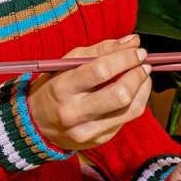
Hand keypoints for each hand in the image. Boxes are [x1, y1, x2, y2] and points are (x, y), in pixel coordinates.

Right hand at [26, 35, 151, 151]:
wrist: (36, 124)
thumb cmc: (56, 86)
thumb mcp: (68, 62)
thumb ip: (101, 49)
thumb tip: (134, 41)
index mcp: (62, 87)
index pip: (100, 71)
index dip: (125, 59)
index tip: (139, 51)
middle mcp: (73, 112)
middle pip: (119, 95)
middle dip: (138, 75)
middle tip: (143, 63)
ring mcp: (87, 130)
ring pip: (130, 109)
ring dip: (143, 87)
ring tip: (142, 73)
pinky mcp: (98, 139)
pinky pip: (128, 118)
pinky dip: (138, 100)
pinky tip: (135, 89)